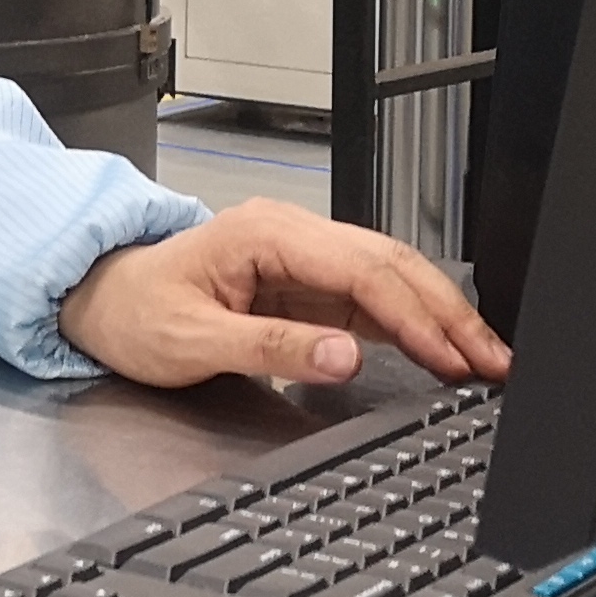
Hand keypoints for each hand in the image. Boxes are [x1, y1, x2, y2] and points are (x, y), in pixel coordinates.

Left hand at [59, 199, 509, 392]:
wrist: (100, 299)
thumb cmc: (134, 312)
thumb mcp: (191, 340)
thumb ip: (270, 348)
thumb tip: (345, 357)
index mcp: (265, 235)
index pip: (360, 271)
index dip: (413, 314)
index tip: (451, 355)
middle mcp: (291, 236)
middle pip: (390, 265)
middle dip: (448, 313)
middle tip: (495, 361)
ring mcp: (302, 258)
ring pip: (390, 278)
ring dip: (439, 317)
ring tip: (485, 360)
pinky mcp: (306, 286)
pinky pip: (371, 299)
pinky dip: (412, 325)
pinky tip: (443, 352)